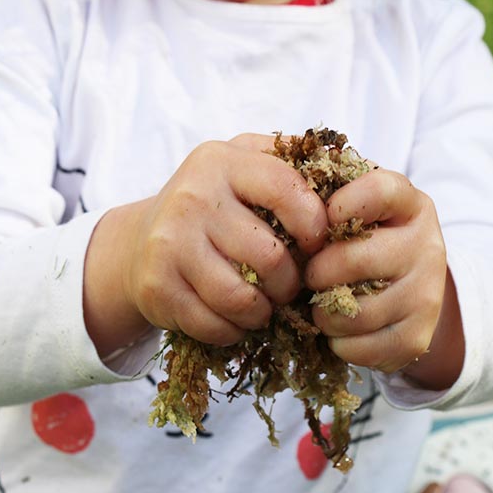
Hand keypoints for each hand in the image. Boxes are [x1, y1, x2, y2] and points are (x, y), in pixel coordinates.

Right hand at [85, 134, 327, 352]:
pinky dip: (233, 331)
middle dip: (290, 283)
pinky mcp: (156, 286)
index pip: (286, 190)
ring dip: (263, 312)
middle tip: (287, 287)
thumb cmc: (212, 206)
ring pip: (242, 298)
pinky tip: (233, 319)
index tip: (316, 245)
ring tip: (264, 306)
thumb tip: (354, 167)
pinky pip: (214, 324)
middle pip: (269, 257)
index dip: (314, 224)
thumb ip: (289, 161)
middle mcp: (192, 197)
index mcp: (221, 161)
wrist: (138, 242)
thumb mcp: (242, 166)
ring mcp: (169, 243)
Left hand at [305, 167, 463, 385]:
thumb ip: (326, 197)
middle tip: (311, 276)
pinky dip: (338, 343)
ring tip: (323, 303)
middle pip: (354, 259)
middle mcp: (427, 246)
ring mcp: (426, 294)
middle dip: (317, 272)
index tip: (325, 219)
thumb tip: (280, 198)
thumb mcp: (355, 209)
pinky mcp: (416, 338)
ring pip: (354, 312)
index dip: (342, 205)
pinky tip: (340, 328)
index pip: (379, 191)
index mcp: (410, 205)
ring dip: (324, 313)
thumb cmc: (365, 241)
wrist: (408, 291)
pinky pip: (359, 348)